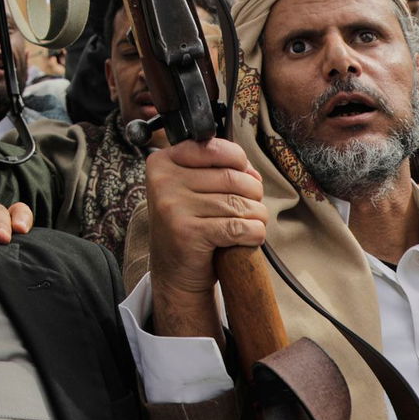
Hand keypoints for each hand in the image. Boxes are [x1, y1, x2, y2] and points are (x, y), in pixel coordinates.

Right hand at [145, 139, 266, 338]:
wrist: (174, 272)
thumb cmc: (189, 225)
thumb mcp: (191, 189)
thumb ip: (216, 170)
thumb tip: (252, 171)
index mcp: (162, 162)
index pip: (213, 148)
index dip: (239, 161)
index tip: (243, 175)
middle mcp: (163, 181)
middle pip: (232, 177)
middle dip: (253, 193)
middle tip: (250, 207)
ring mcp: (172, 207)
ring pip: (238, 203)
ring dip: (257, 216)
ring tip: (252, 223)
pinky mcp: (187, 233)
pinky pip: (238, 227)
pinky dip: (254, 233)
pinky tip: (250, 237)